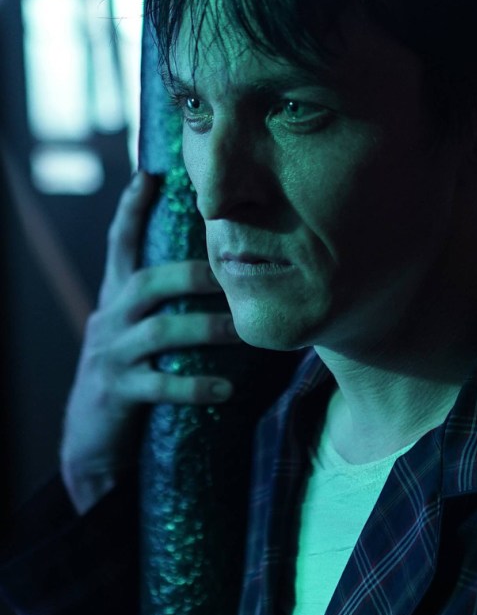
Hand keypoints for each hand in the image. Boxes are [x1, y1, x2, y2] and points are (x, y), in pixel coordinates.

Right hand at [60, 172, 240, 514]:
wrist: (93, 439)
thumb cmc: (134, 372)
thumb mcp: (142, 329)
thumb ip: (169, 300)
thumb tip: (223, 268)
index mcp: (117, 297)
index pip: (120, 244)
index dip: (131, 210)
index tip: (149, 174)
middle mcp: (110, 318)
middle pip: (148, 281)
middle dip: (192, 274)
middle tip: (235, 271)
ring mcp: (111, 355)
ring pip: (161, 331)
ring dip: (207, 329)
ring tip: (244, 332)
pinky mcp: (117, 391)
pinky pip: (160, 385)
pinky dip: (195, 385)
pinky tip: (225, 389)